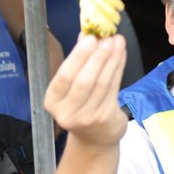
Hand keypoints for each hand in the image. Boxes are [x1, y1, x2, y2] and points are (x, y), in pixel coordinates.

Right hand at [44, 33, 127, 148]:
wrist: (94, 139)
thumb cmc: (81, 106)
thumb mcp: (72, 87)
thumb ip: (77, 62)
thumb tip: (85, 34)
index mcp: (52, 101)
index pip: (64, 77)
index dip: (78, 56)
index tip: (89, 37)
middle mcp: (67, 112)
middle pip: (84, 81)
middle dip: (98, 57)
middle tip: (107, 38)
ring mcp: (87, 117)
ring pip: (102, 83)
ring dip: (111, 59)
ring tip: (117, 41)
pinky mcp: (106, 117)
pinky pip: (114, 88)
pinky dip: (118, 68)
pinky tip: (121, 54)